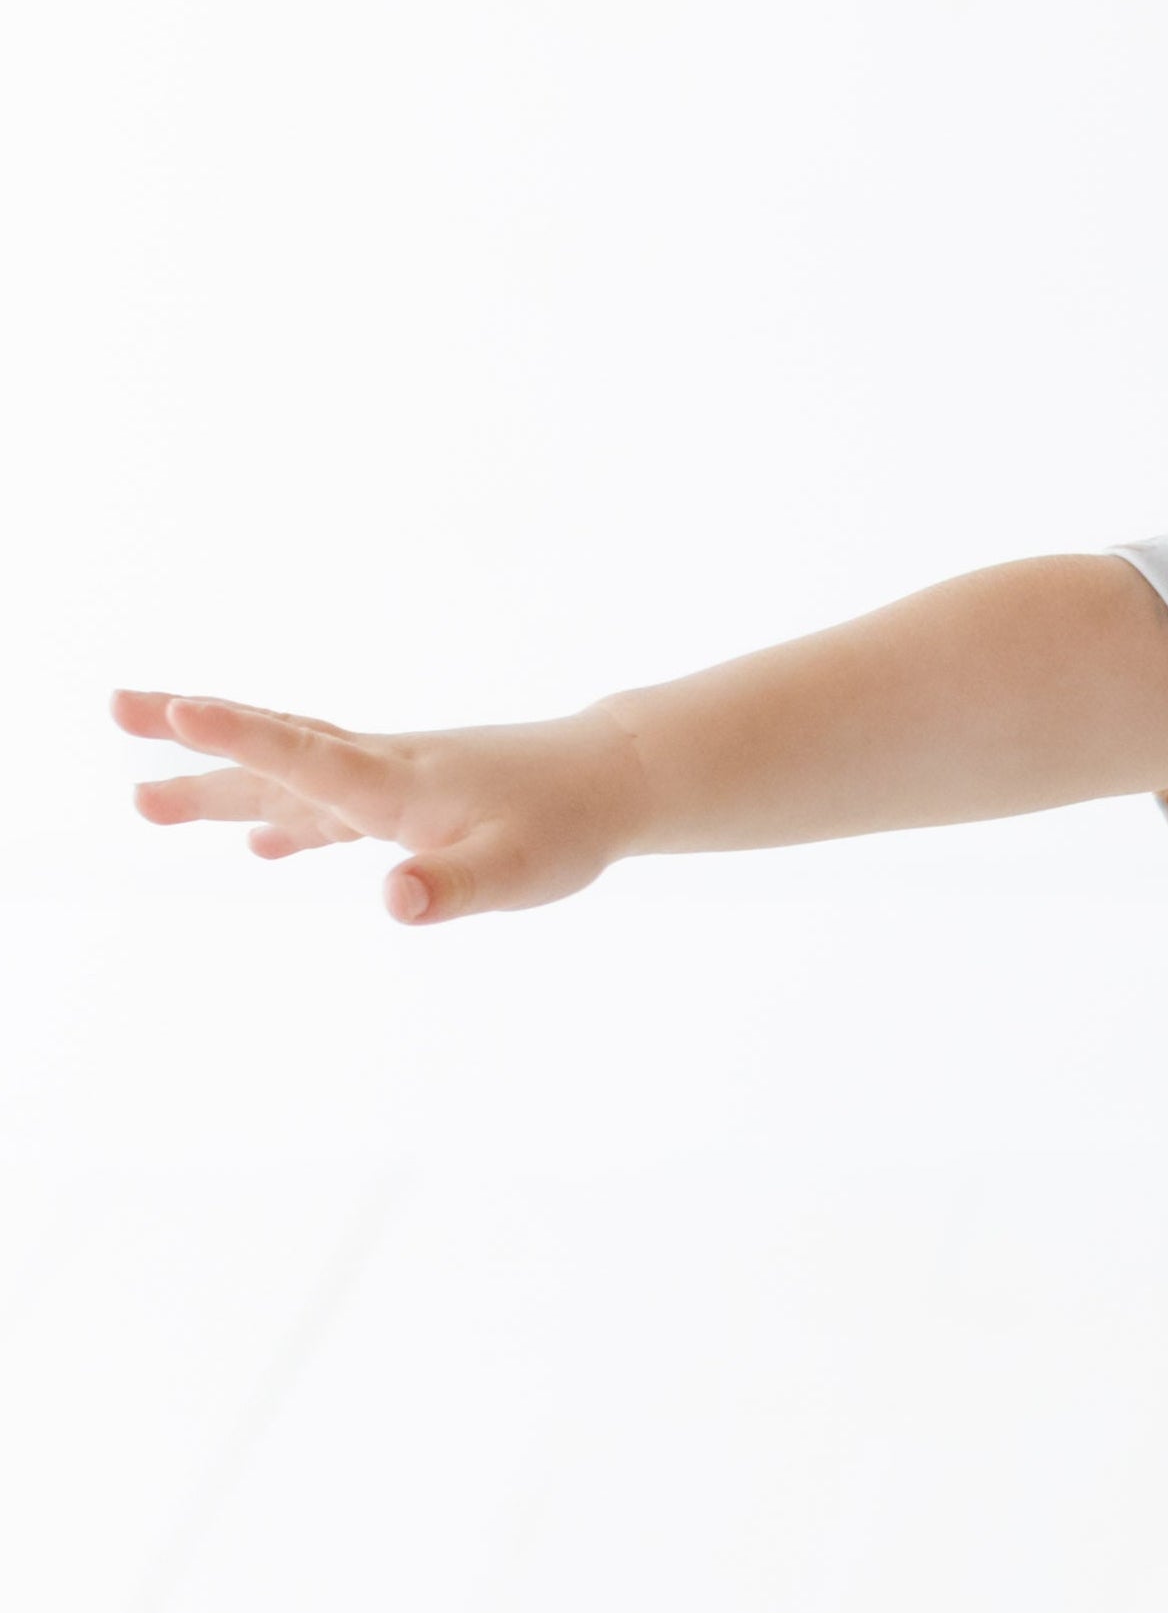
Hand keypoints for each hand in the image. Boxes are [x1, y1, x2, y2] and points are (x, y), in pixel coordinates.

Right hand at [113, 687, 657, 924]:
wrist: (608, 781)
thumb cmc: (565, 826)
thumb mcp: (517, 871)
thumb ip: (452, 887)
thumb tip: (391, 900)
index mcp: (397, 786)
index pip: (306, 755)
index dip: (240, 738)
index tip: (174, 714)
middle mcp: (379, 771)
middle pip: (273, 750)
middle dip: (193, 737)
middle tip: (113, 712)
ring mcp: (386, 782)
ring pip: (287, 775)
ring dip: (217, 782)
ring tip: (143, 798)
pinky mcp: (402, 800)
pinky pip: (325, 803)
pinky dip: (282, 816)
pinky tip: (254, 843)